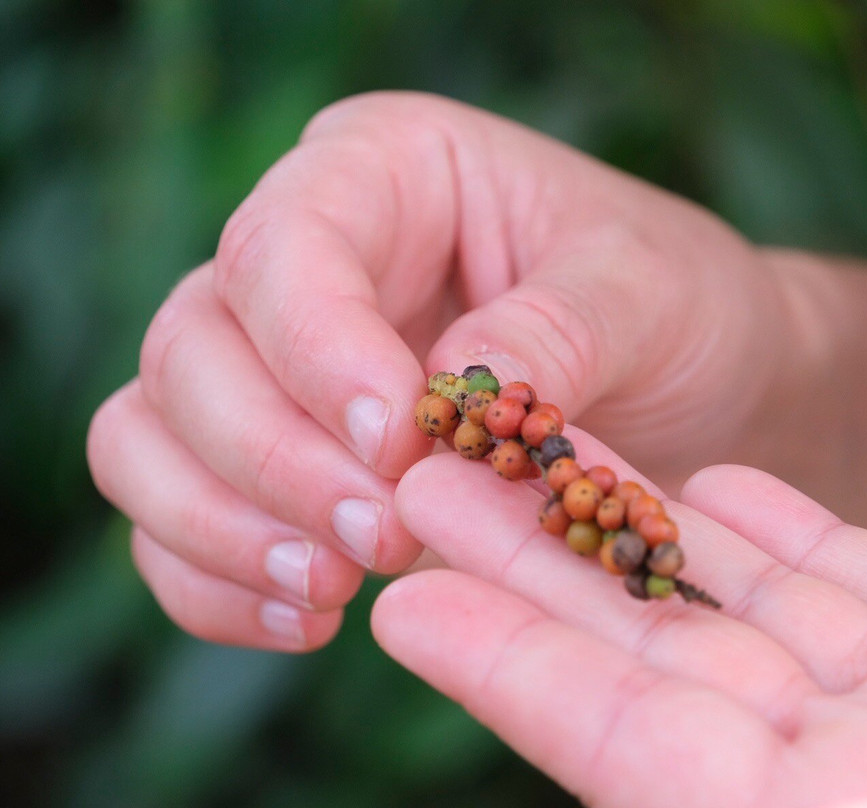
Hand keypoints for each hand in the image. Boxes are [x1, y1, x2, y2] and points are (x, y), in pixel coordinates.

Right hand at [87, 92, 801, 648]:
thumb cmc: (672, 304)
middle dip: (275, 459)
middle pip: (192, 347)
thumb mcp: (646, 293)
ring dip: (223, 527)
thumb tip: (447, 399)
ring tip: (334, 590)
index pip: (286, 247)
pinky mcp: (277, 456)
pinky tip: (310, 621)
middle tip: (385, 539)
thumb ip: (553, 333)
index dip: (320, 353)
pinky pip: (179, 518)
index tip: (400, 449)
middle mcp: (303, 258)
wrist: (690, 379)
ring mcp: (273, 361)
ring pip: (148, 433)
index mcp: (385, 173)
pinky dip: (216, 580)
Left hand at [373, 428, 866, 806]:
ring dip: (652, 522)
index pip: (628, 750)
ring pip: (761, 609)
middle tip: (441, 477)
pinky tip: (728, 478)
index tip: (409, 599)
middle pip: (670, 659)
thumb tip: (622, 764)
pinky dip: (805, 537)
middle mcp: (854, 800)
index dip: (514, 667)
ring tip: (553, 444)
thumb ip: (706, 785)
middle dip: (551, 565)